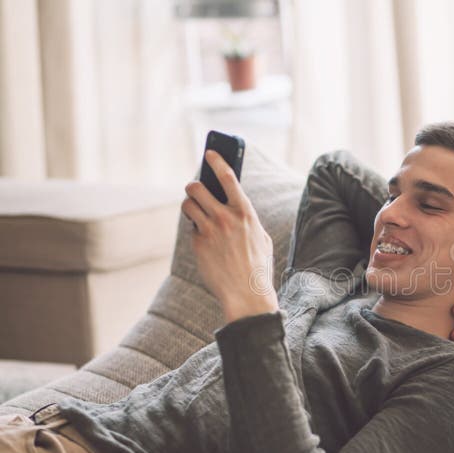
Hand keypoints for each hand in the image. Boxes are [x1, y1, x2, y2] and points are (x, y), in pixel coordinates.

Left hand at [181, 150, 278, 322]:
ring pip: (188, 205)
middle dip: (194, 186)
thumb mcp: (261, 237)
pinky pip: (192, 229)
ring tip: (196, 211)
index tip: (209, 153)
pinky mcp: (198, 244)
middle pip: (197, 188)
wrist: (247, 294)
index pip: (228, 178)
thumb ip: (246, 219)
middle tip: (196, 190)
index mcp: (245, 212)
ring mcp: (209, 231)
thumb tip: (232, 204)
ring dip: (190, 205)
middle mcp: (225, 218)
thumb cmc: (258, 266)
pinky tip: (207, 241)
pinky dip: (197, 231)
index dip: (217, 161)